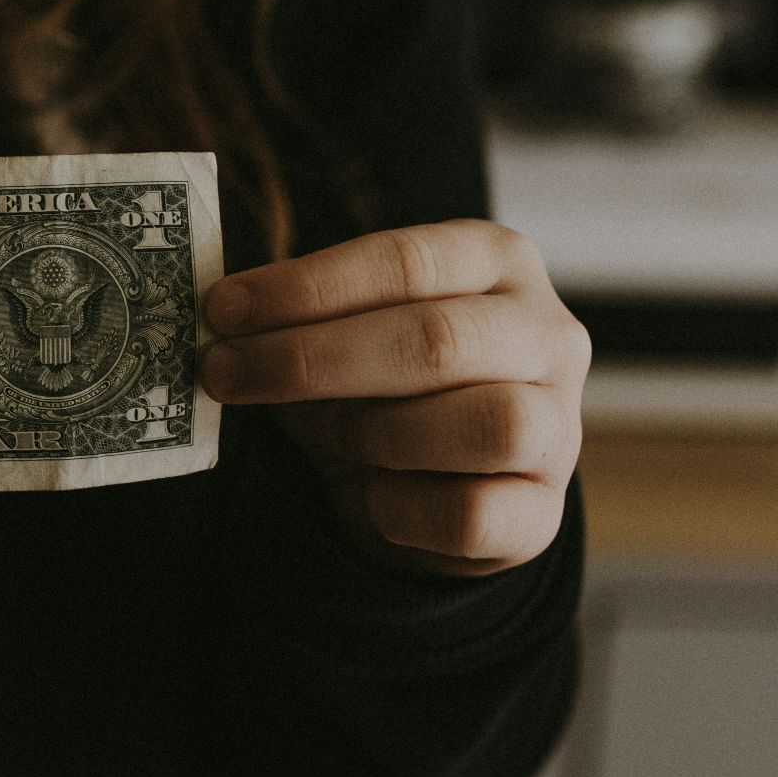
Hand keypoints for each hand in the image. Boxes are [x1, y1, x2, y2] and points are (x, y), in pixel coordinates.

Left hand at [201, 220, 589, 576]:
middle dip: (311, 358)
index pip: (405, 261)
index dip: (306, 286)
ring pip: (484, 424)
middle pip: (436, 340)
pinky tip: (369, 497)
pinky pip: (472, 514)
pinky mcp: (543, 515)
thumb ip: (292, 319)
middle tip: (223, 372)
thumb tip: (218, 320)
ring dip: (375, 432)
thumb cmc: (375, 390)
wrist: (426, 490)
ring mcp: (559, 426)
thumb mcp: (335, 338)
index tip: (221, 310)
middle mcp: (545, 335)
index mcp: (496, 263)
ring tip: (329, 438)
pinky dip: (401, 509)